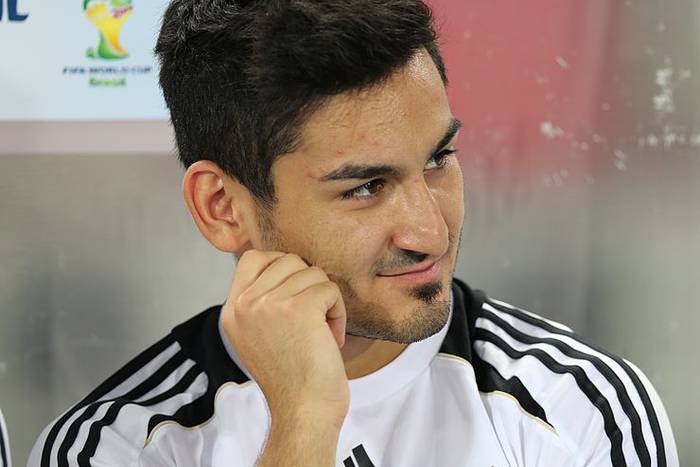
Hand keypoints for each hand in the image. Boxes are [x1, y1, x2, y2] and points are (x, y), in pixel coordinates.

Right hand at [221, 249, 348, 427]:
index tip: (296, 294)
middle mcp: (245, 304)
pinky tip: (331, 338)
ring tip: (321, 332)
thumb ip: (261, 302)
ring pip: (313, 273)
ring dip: (326, 300)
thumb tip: (289, 268)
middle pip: (289, 260)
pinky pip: (330, 288)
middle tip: (312, 320)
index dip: (281, 267)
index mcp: (232, 310)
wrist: (303, 413)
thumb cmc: (290, 378)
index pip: (254, 258)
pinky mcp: (300, 308)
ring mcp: (270, 304)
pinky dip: (338, 312)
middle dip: (308, 285)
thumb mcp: (257, 335)